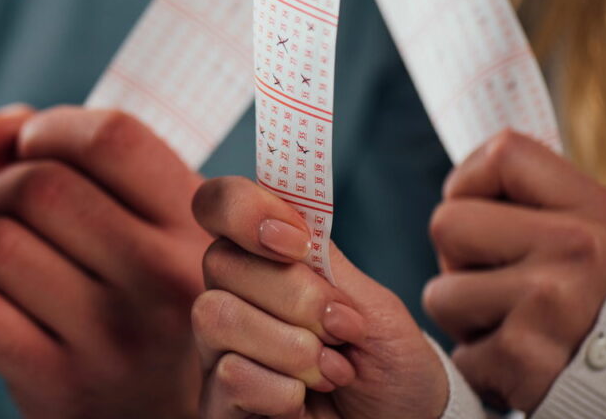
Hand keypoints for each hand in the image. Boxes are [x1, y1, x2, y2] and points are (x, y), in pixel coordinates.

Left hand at [0, 106, 210, 418]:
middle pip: (40, 186)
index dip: (50, 129)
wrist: (156, 410)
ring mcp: (113, 337)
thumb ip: (58, 153)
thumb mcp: (139, 216)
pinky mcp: (60, 384)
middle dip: (2, 185)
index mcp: (193, 225)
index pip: (110, 138)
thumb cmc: (137, 291)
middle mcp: (164, 280)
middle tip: (9, 208)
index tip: (35, 148)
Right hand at [192, 177, 448, 418]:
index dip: (244, 209)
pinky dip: (281, 391)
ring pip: (218, 316)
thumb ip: (326, 264)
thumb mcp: (375, 308)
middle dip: (296, 296)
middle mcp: (233, 297)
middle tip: (343, 328)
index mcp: (266, 260)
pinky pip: (229, 374)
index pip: (219, 205)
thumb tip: (290, 216)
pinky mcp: (216, 399)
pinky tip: (302, 403)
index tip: (296, 241)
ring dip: (291, 346)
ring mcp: (219, 349)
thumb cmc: (390, 368)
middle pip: (221, 262)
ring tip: (333, 373)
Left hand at [424, 130, 605, 410]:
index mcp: (597, 210)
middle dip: (459, 262)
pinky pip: (459, 353)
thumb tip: (466, 180)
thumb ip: (538, 203)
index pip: (502, 153)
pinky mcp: (526, 359)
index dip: (470, 184)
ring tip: (514, 327)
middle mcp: (580, 249)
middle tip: (505, 287)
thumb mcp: (594, 236)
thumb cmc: (599, 305)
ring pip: (439, 294)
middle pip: (447, 223)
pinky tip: (519, 364)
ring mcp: (552, 304)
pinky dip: (479, 365)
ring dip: (465, 317)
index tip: (484, 213)